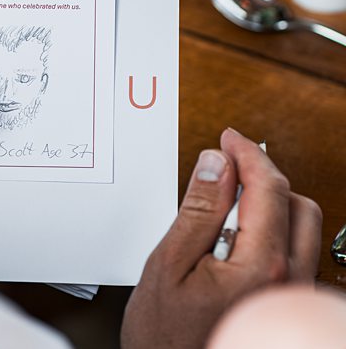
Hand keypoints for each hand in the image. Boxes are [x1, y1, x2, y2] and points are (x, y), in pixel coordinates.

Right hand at [121, 128, 321, 348]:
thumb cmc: (166, 334)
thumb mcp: (169, 263)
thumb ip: (197, 210)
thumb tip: (215, 165)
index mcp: (259, 267)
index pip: (268, 189)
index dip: (248, 155)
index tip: (229, 139)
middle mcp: (288, 281)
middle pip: (296, 203)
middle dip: (263, 175)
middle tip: (228, 163)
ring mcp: (291, 295)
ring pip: (302, 227)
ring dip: (271, 201)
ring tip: (230, 195)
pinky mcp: (287, 303)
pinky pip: (296, 252)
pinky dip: (273, 227)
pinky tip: (239, 230)